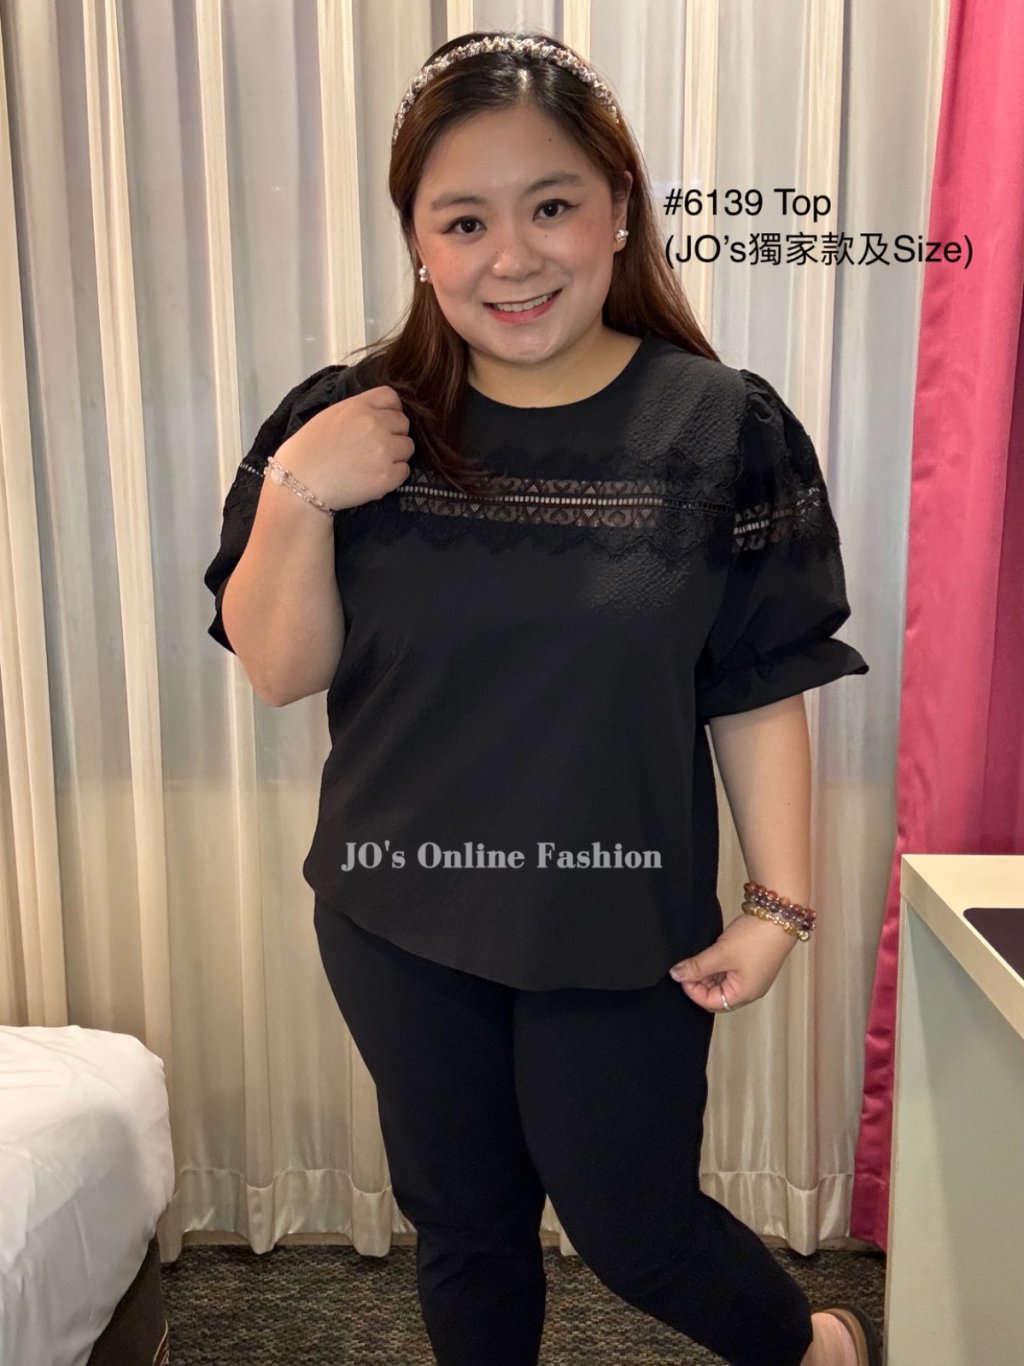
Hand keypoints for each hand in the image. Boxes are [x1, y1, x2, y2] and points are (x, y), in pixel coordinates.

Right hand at [281, 385, 414, 511]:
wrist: (300, 484)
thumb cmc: (308, 451)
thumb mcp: (330, 416)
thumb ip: (358, 411)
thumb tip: (378, 413)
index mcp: (359, 407)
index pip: (391, 397)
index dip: (390, 409)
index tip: (384, 421)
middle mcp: (375, 425)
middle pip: (404, 423)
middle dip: (394, 433)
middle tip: (375, 447)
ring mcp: (384, 451)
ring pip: (408, 447)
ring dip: (396, 455)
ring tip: (374, 463)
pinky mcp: (387, 477)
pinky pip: (404, 471)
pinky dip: (393, 475)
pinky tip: (374, 477)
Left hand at [668, 913, 798, 1011]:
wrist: (779, 915)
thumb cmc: (757, 938)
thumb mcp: (721, 953)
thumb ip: (697, 966)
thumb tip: (677, 975)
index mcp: (744, 994)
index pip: (710, 1003)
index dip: (692, 990)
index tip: (681, 973)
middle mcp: (749, 990)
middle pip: (716, 994)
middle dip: (699, 981)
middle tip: (688, 964)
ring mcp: (751, 976)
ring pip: (721, 981)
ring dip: (708, 971)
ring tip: (701, 955)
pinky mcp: (752, 963)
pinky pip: (729, 970)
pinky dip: (718, 963)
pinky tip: (712, 951)